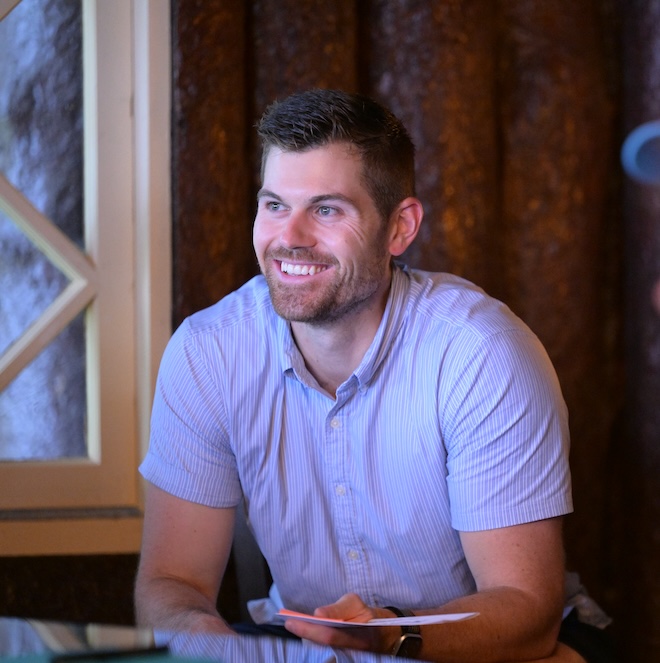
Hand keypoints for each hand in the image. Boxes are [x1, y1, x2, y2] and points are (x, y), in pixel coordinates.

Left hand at [283, 593, 399, 653]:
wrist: (386, 633)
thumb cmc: (368, 614)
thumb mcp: (355, 603)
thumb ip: (337, 609)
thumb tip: (318, 614)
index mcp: (358, 633)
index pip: (329, 634)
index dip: (309, 629)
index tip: (292, 621)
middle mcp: (353, 647)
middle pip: (324, 641)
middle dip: (305, 632)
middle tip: (288, 622)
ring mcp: (349, 652)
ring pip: (324, 645)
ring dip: (308, 635)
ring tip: (293, 624)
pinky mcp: (344, 653)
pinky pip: (327, 645)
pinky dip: (315, 637)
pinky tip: (305, 630)